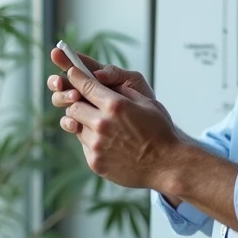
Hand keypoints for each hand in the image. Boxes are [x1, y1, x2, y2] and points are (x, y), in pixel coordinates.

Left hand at [46, 49, 179, 188]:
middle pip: (74, 107)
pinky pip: (84, 145)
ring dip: (86, 123)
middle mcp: (102, 124)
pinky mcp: (95, 162)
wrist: (166, 165)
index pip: (85, 86)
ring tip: (104, 126)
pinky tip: (109, 142)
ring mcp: (97, 145)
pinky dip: (92, 140)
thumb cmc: (160, 131)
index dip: (76, 77)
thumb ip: (123, 92)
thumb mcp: (147, 103)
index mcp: (116, 105)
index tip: (71, 72)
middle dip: (78, 103)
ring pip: (77, 127)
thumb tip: (105, 84)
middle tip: (88, 104)